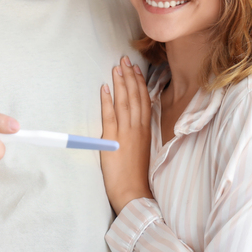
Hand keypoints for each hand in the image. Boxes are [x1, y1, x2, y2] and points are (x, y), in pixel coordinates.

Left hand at [99, 55, 152, 214]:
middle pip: (135, 96)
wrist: (133, 192)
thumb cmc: (136, 175)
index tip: (136, 69)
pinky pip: (110, 116)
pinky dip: (107, 100)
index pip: (144, 100)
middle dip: (130, 76)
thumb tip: (133, 123)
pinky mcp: (113, 140)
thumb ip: (138, 134)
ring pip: (124, 102)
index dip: (140, 83)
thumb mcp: (142, 149)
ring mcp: (126, 133)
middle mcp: (138, 128)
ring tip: (117, 67)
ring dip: (120, 83)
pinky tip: (105, 88)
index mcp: (146, 130)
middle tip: (124, 59)